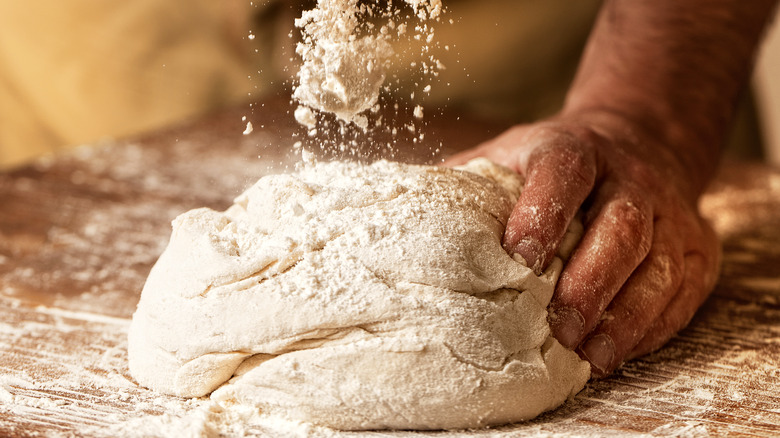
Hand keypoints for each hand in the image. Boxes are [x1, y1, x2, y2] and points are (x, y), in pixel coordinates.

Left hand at [446, 110, 720, 375]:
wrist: (635, 146)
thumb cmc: (551, 167)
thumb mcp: (507, 158)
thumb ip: (465, 187)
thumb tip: (407, 224)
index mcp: (573, 150)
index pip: (561, 173)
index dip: (543, 213)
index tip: (518, 259)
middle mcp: (627, 177)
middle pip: (621, 225)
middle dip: (590, 280)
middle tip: (558, 326)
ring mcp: (668, 212)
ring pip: (659, 263)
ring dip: (626, 314)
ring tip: (591, 355)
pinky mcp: (695, 246)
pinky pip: (682, 291)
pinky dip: (652, 326)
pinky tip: (618, 351)